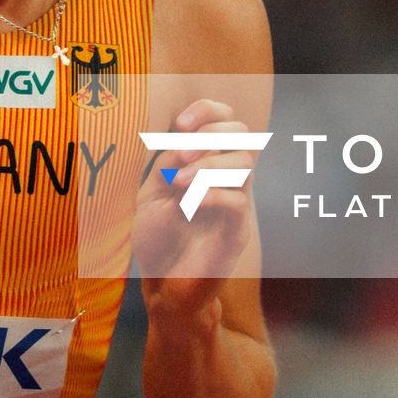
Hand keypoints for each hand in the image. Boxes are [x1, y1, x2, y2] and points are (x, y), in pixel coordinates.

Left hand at [134, 98, 259, 317]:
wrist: (163, 286)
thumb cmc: (157, 238)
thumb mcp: (152, 193)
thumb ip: (167, 164)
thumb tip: (183, 138)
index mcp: (207, 161)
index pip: (225, 118)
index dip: (208, 111)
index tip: (180, 124)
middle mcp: (227, 178)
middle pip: (243, 133)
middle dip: (212, 134)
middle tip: (183, 156)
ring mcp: (235, 204)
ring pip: (245, 163)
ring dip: (209, 165)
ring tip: (178, 183)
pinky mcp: (236, 232)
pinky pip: (239, 202)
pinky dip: (212, 194)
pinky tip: (189, 204)